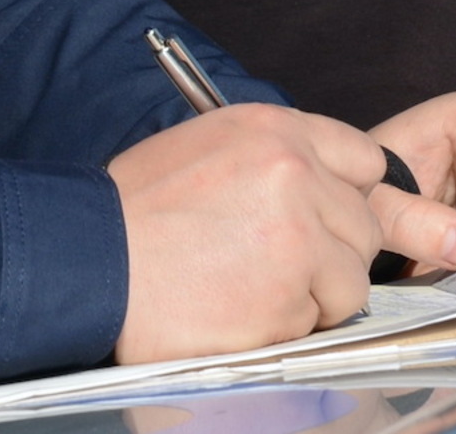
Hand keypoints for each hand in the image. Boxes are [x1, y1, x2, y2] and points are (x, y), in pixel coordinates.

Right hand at [107, 104, 386, 362]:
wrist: (91, 258)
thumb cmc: (138, 210)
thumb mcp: (208, 147)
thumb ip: (272, 160)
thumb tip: (323, 188)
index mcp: (275, 130)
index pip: (363, 158)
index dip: (350, 195)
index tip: (333, 217)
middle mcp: (296, 173)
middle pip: (364, 226)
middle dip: (333, 253)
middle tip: (280, 264)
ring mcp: (298, 237)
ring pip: (350, 281)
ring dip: (314, 296)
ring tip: (252, 288)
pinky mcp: (290, 296)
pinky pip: (317, 322)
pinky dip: (285, 327)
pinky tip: (237, 309)